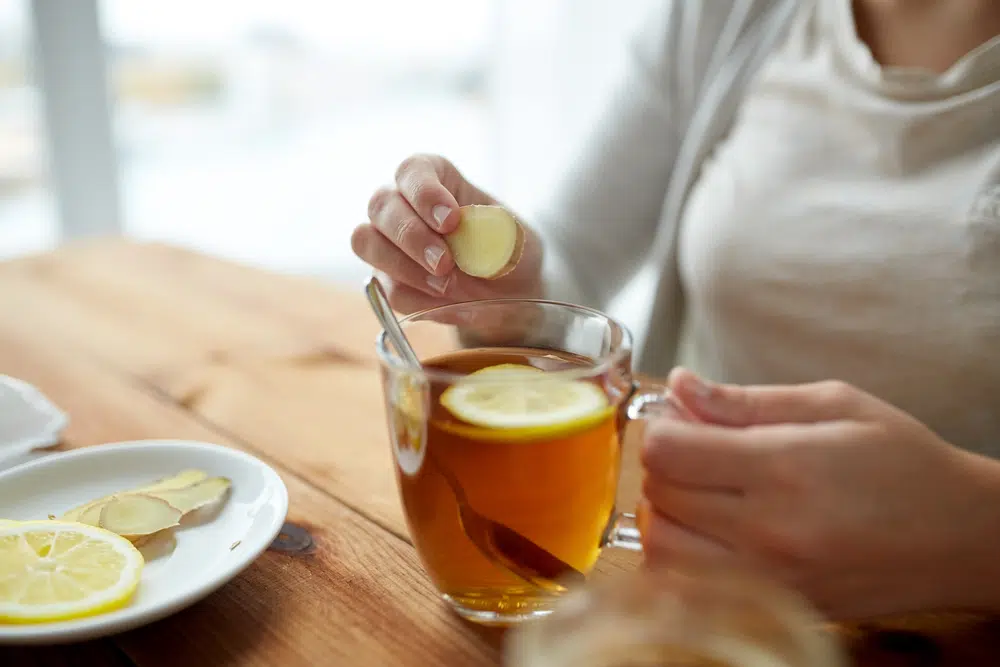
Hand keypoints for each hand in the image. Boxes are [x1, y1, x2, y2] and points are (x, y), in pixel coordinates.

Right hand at [351, 154, 543, 313]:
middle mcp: (401, 203)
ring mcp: (386, 241)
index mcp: (436, 178)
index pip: (413, 171)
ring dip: (403, 266)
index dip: (425, 193)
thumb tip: (472, 247)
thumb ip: (497, 237)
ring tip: (445, 283)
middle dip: (412, 236)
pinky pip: (384, 287)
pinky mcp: (385, 278)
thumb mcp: (517, 240)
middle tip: (445, 263)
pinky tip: (443, 299)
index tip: (451, 220)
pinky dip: (413, 296)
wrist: (507, 294)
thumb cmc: (507, 252)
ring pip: (366, 242)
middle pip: (380, 205)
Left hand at [639, 369, 999, 618]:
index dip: (662, 428)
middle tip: (693, 449)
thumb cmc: (902, 461)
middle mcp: (769, 531)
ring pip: (663, 548)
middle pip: (658, 496)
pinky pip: (692, 585)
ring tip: (700, 492)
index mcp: (783, 469)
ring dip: (665, 513)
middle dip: (663, 465)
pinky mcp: (776, 607)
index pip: (668, 453)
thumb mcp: (833, 405)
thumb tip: (680, 386)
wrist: (962, 537)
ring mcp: (770, 579)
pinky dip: (684, 555)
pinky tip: (712, 531)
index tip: (681, 420)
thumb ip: (744, 401)